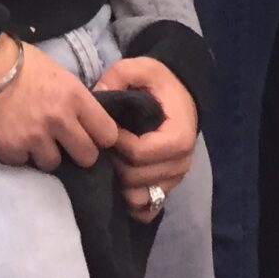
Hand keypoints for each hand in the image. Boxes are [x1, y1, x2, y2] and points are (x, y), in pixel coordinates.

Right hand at [0, 35, 116, 171]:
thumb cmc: (17, 61)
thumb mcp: (56, 73)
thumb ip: (73, 100)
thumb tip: (83, 121)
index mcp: (74, 97)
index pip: (107, 134)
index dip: (99, 136)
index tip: (90, 135)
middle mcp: (59, 121)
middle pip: (87, 157)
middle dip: (77, 152)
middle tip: (62, 143)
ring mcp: (34, 138)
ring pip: (53, 163)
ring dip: (43, 153)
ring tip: (29, 136)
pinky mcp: (10, 149)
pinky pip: (21, 162)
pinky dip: (16, 152)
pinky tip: (8, 135)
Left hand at [95, 56, 196, 216]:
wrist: (180, 95)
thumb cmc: (160, 83)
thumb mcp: (141, 68)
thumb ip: (119, 76)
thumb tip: (98, 94)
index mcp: (178, 137)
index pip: (138, 153)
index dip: (115, 144)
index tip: (104, 131)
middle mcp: (181, 163)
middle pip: (136, 178)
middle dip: (114, 163)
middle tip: (102, 147)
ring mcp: (175, 179)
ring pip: (140, 197)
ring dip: (120, 184)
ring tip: (110, 163)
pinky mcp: (167, 187)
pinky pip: (148, 210)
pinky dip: (131, 203)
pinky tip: (118, 186)